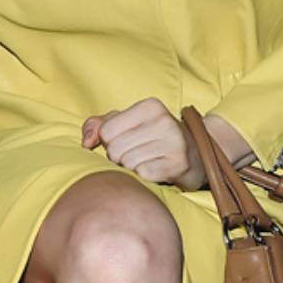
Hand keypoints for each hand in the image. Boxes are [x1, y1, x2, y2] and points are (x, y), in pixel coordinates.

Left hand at [81, 99, 249, 190]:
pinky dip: (144, 176)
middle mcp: (164, 121)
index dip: (109, 141)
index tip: (125, 140)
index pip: (106, 131)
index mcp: (149, 106)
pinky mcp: (180, 165)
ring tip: (146, 160)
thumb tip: (85, 142)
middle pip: (114, 149)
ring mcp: (175, 143)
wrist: (197, 154)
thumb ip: (97, 126)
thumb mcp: (126, 122)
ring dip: (131, 167)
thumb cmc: (151, 136)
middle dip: (119, 156)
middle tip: (136, 153)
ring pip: (127, 163)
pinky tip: (156, 170)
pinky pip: (143, 174)